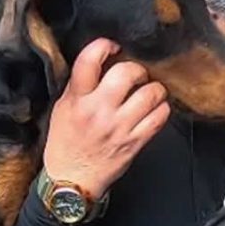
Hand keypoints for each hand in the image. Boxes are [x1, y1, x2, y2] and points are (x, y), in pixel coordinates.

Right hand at [42, 38, 170, 198]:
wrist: (72, 180)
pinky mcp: (135, 141)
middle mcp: (98, 111)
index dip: (104, 45)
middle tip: (136, 74)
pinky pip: (160, 116)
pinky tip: (154, 108)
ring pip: (150, 93)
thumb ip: (80, 85)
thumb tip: (102, 61)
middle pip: (127, 73)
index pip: (89, 60)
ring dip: (154, 88)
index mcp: (76, 99)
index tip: (113, 46)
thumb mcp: (62, 108)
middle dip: (136, 69)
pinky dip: (162, 108)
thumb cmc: (67, 142)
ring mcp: (119, 127)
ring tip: (148, 92)